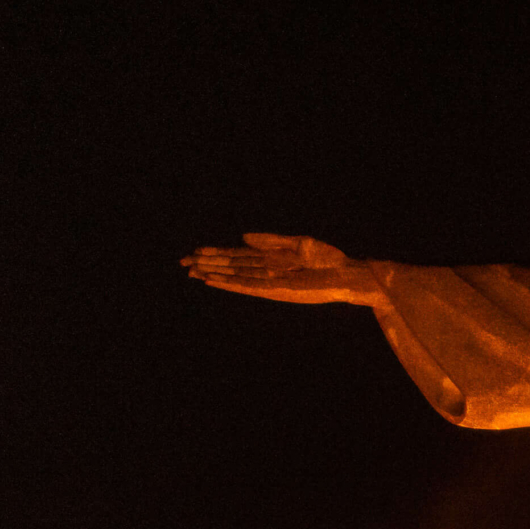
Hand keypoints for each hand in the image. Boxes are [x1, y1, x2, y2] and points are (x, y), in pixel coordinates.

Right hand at [180, 233, 383, 304]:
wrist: (347, 274)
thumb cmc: (328, 259)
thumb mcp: (298, 243)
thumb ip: (270, 240)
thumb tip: (242, 237)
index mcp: (271, 260)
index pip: (237, 257)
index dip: (216, 254)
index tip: (195, 253)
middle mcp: (267, 273)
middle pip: (231, 268)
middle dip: (208, 266)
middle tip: (183, 264)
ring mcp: (271, 283)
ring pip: (235, 278)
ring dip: (214, 275)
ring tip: (193, 273)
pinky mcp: (278, 291)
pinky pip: (250, 287)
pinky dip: (232, 284)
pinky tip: (216, 281)